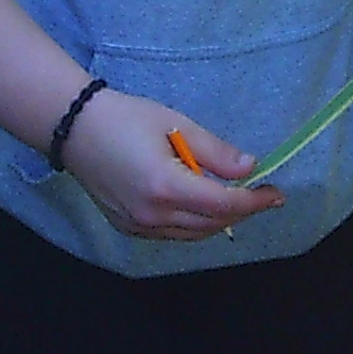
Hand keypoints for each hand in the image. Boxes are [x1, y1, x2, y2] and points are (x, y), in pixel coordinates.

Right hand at [59, 89, 284, 241]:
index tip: (276, 194)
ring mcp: (138, 226)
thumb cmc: (127, 118)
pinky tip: (201, 205)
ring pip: (193, 235)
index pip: (222, 205)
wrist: (76, 130)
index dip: (253, 202)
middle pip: (211, 225)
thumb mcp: (177, 124)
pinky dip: (194, 224)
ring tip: (235, 199)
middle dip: (241, 211)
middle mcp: (152, 215)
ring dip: (218, 220)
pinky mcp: (128, 228)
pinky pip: (172, 235)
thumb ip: (215, 152)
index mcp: (165, 186)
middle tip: (261, 194)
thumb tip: (249, 169)